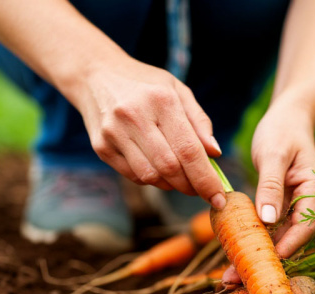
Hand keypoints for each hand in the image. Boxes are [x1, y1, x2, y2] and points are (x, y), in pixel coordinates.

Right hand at [71, 56, 225, 207]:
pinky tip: (157, 168)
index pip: (188, 150)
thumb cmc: (145, 84)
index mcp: (161, 100)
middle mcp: (134, 116)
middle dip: (190, 186)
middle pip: (170, 168)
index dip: (206, 179)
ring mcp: (114, 133)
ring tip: (180, 178)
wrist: (95, 74)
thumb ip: (199, 122)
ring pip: (151, 177)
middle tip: (201, 190)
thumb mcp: (177, 91)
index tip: (219, 198)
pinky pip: (134, 176)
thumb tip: (215, 153)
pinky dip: (152, 179)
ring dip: (171, 185)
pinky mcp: (101, 147)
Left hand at [221, 101, 314, 284]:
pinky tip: (231, 255)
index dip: (286, 247)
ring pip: (275, 240)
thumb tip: (268, 219)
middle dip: (264, 260)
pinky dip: (250, 241)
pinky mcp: (279, 210)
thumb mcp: (274, 155)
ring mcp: (294, 210)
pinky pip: (266, 231)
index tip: (264, 261)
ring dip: (255, 256)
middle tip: (235, 280)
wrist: (286, 118)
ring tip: (229, 277)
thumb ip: (271, 186)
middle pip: (289, 241)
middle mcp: (308, 206)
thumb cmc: (283, 131)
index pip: (305, 227)